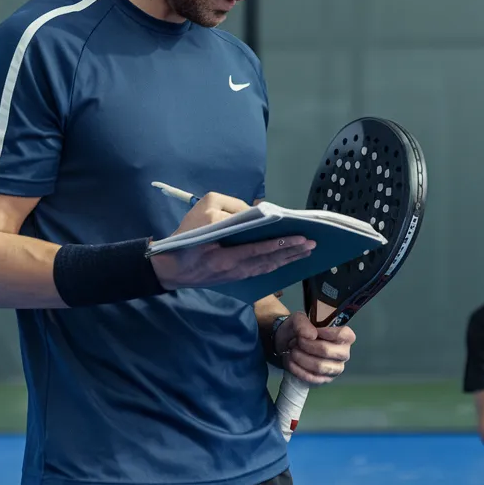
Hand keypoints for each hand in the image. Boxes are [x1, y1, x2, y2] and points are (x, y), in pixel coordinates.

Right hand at [149, 193, 314, 290]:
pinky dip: (276, 265)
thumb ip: (233, 206)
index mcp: (224, 253)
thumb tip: (257, 211)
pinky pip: (260, 272)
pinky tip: (287, 260)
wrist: (170, 266)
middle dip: (292, 252)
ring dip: (288, 260)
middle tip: (313, 244)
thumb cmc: (187, 234)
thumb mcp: (205, 207)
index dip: (281, 244)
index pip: (258, 249)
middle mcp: (233, 268)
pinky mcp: (234, 278)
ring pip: (267, 268)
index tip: (301, 238)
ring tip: (307, 251)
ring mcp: (235, 275)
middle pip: (269, 260)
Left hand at [277, 312, 354, 385]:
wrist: (287, 346)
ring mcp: (335, 368)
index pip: (345, 335)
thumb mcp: (297, 320)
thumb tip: (311, 335)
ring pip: (319, 366)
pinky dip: (297, 369)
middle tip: (297, 341)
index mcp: (343, 336)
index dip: (327, 333)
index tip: (312, 332)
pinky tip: (291, 361)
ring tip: (293, 351)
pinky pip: (312, 377)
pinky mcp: (324, 379)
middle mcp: (343, 353)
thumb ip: (302, 323)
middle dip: (307, 345)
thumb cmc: (300, 331)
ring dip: (301, 358)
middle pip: (327, 351)